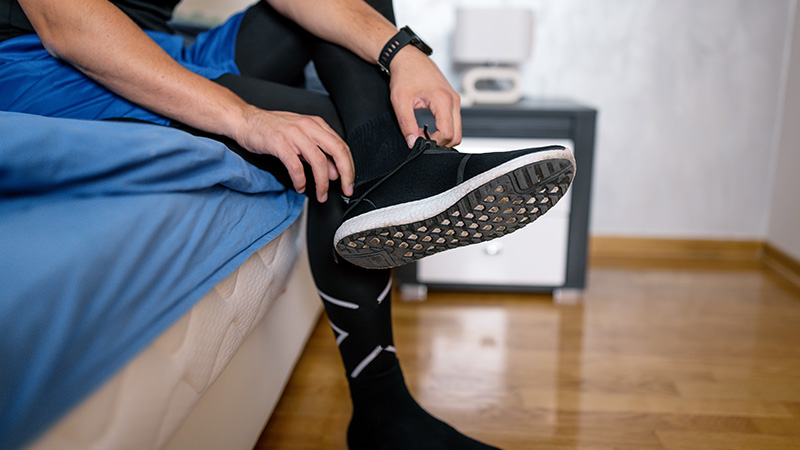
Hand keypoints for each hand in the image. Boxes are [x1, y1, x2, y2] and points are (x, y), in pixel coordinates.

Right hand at [233, 106, 353, 201]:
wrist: (245, 120)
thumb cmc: (272, 129)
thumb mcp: (301, 138)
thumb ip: (318, 153)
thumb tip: (334, 172)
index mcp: (316, 124)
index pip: (342, 146)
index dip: (349, 167)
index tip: (349, 182)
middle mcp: (308, 126)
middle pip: (337, 151)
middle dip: (345, 174)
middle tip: (345, 190)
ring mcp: (294, 134)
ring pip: (318, 161)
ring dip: (322, 183)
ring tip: (321, 195)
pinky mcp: (279, 143)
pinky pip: (296, 166)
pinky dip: (301, 180)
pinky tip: (300, 187)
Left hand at [388, 47, 461, 147]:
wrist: (407, 57)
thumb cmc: (405, 74)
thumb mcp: (400, 101)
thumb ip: (407, 124)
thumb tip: (413, 142)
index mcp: (443, 99)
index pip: (447, 133)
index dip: (434, 142)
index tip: (419, 141)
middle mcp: (453, 99)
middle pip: (457, 135)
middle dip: (440, 143)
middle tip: (422, 140)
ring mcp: (454, 99)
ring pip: (457, 129)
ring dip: (442, 136)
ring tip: (423, 132)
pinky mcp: (452, 99)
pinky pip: (454, 121)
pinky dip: (443, 128)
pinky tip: (428, 126)